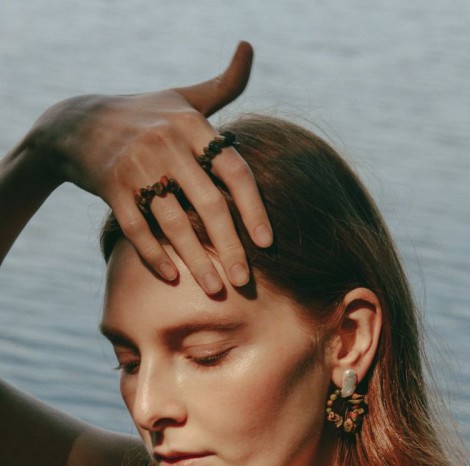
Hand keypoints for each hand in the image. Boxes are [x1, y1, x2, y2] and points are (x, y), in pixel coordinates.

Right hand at [32, 41, 271, 292]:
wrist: (79, 123)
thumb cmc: (146, 114)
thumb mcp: (184, 96)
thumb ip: (224, 84)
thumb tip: (249, 48)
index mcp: (192, 125)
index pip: (235, 171)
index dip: (254, 209)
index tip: (267, 244)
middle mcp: (167, 143)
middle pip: (208, 205)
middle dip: (230, 248)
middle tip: (244, 281)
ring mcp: (136, 165)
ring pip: (173, 222)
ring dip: (196, 261)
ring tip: (215, 290)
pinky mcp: (111, 187)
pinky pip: (136, 228)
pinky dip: (153, 255)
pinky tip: (171, 277)